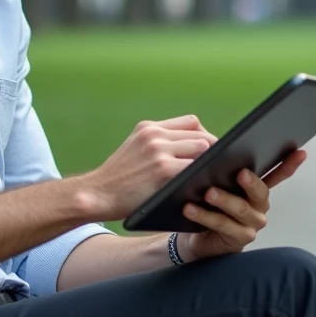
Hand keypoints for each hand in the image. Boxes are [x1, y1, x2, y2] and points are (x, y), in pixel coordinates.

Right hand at [78, 115, 216, 220]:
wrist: (96, 194)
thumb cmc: (118, 180)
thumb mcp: (134, 151)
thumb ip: (158, 145)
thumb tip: (194, 150)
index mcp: (148, 127)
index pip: (191, 122)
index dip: (204, 136)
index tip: (210, 152)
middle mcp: (154, 134)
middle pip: (200, 134)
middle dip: (213, 151)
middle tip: (220, 168)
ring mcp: (158, 150)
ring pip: (202, 148)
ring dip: (210, 163)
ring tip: (216, 177)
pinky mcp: (163, 169)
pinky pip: (196, 168)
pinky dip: (204, 177)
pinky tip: (207, 187)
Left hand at [176, 149, 307, 261]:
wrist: (197, 237)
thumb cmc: (209, 206)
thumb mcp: (218, 185)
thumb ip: (223, 170)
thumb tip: (212, 147)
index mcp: (258, 190)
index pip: (278, 175)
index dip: (290, 164)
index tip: (300, 152)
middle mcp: (259, 207)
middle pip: (260, 192)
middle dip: (251, 182)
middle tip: (240, 173)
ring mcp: (252, 224)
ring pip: (240, 209)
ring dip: (223, 200)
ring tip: (208, 192)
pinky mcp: (239, 238)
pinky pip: (222, 224)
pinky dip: (205, 216)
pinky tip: (191, 208)